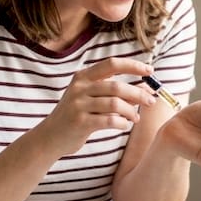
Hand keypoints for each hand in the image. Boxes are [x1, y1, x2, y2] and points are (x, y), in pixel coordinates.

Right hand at [37, 57, 155, 155]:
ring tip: (136, 118)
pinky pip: (109, 121)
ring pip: (115, 104)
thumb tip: (147, 88)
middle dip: (138, 93)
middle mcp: (80, 87)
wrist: (50, 136)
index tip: (150, 70)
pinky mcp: (80, 122)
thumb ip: (114, 92)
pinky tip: (124, 125)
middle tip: (151, 101)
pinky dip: (122, 123)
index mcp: (83, 77)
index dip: (133, 65)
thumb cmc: (76, 116)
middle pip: (117, 86)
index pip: (112, 64)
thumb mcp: (91, 98)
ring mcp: (78, 105)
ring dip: (131, 111)